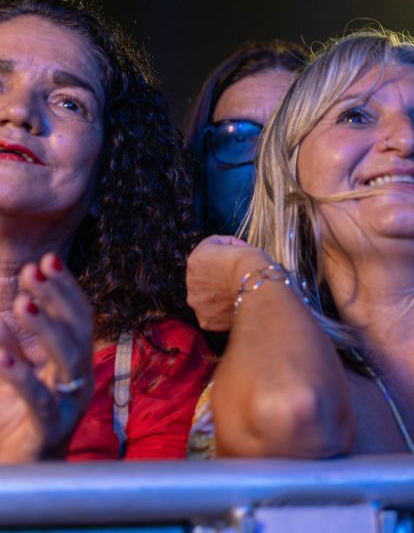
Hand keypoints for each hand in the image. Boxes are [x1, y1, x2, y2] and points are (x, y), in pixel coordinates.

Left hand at [0, 253, 93, 461]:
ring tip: (20, 305)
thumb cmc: (13, 426)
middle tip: (35, 272)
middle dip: (58, 299)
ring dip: (45, 330)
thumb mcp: (13, 376)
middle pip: (79, 330)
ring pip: (68, 360)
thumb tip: (8, 304)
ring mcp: (68, 407)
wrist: (17, 479)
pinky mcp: (47, 432)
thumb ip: (12, 344)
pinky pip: (39, 400)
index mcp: (71, 366)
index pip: (80, 317)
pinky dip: (21, 375)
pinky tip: (1, 355)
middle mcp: (78, 382)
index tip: (47, 259)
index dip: (66, 288)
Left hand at [187, 235, 272, 331]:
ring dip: (220, 294)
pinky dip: (224, 311)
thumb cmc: (253, 266)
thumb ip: (231, 249)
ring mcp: (197, 303)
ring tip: (241, 293)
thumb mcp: (241, 246)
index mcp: (197, 259)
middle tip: (241, 275)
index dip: (229, 247)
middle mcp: (191, 281)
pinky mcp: (206, 320)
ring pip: (208, 296)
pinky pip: (214, 314)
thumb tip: (235, 255)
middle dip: (221, 274)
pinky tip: (238, 306)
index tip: (243, 252)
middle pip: (206, 274)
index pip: (211, 247)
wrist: (260, 291)